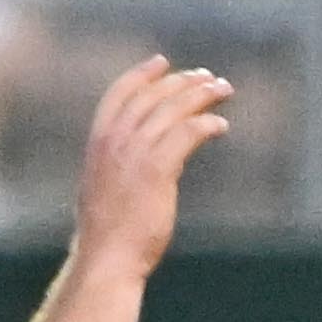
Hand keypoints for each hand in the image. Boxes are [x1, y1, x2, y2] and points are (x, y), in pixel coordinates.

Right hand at [66, 54, 234, 276]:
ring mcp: (135, 154)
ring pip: (174, 109)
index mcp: (98, 144)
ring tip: (223, 90)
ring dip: (202, 95)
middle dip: (183, 82)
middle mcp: (115, 142)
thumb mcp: (102, 191)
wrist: (106, 258)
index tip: (163, 62)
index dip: (142, 75)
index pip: (119, 95)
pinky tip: (221, 126)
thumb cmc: (107, 235)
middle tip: (208, 77)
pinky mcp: (158, 169)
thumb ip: (115, 168)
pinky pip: (188, 133)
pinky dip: (207, 124)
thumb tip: (134, 164)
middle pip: (153, 96)